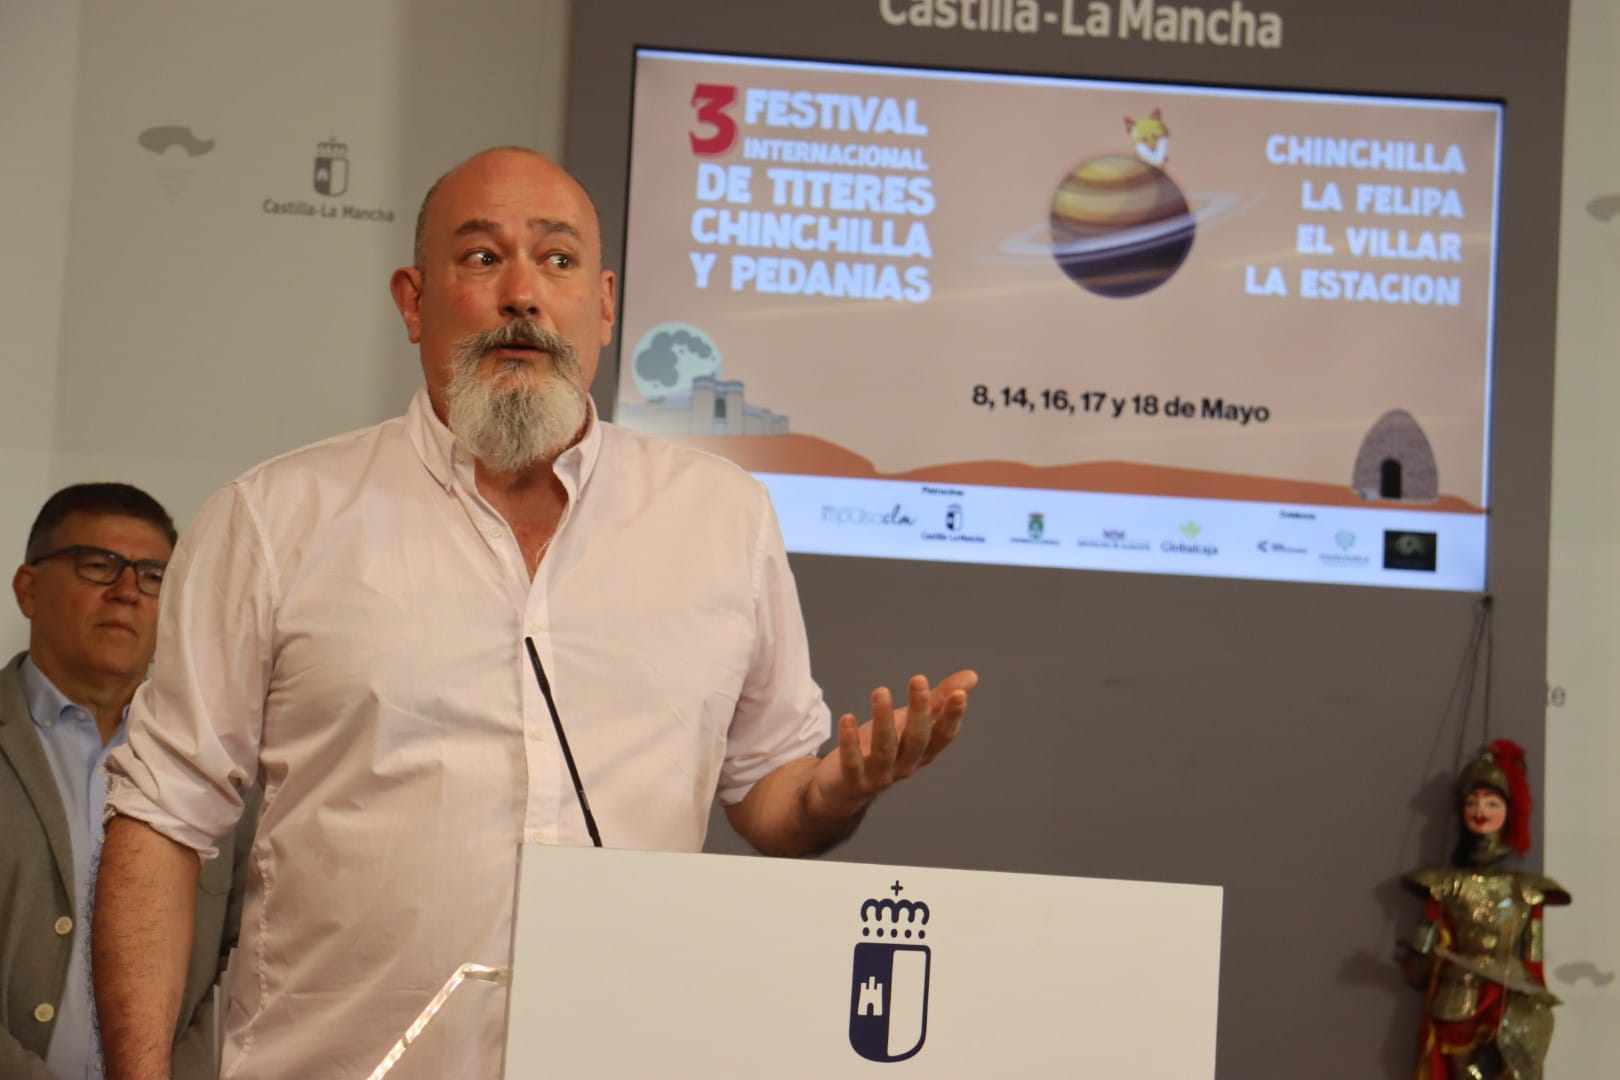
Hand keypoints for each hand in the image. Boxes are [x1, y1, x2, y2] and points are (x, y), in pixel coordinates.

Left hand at [808, 669, 976, 819]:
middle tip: (919, 679)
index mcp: (923, 752)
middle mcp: (906, 765)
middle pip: (917, 739)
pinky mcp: (854, 782)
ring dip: (884, 719)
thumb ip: (938, 700)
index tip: (959, 693)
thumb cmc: (885, 748)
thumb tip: (972, 676)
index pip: (943, 735)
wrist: (846, 788)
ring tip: (881, 691)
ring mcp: (881, 776)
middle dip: (920, 710)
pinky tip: (847, 718)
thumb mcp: (911, 722)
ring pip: (885, 749)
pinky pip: (853, 762)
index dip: (952, 717)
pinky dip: (850, 742)